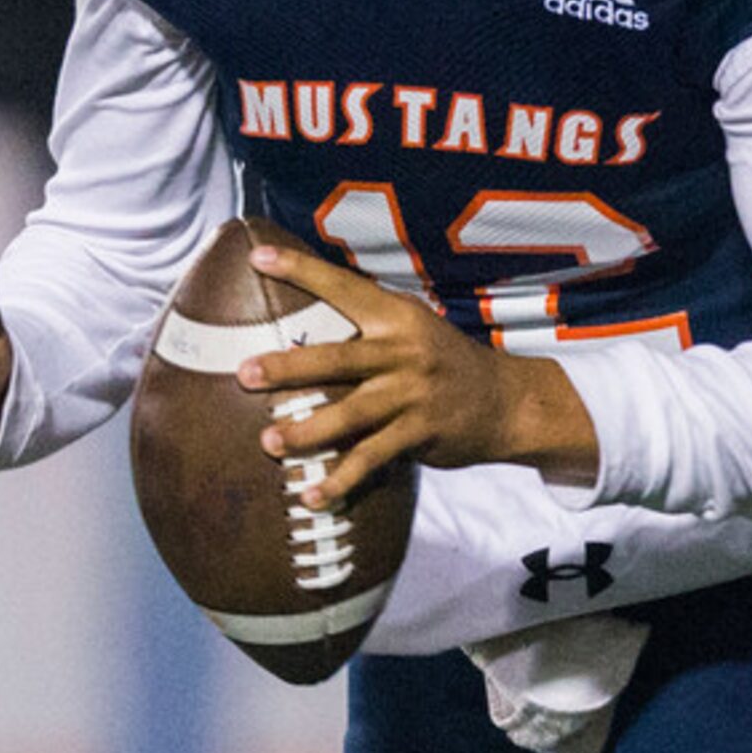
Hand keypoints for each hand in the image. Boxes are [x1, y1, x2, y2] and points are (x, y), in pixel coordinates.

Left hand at [234, 243, 597, 505]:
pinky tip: (311, 496)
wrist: (507, 401)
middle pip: (339, 357)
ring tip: (269, 443)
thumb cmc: (444, 362)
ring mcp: (414, 393)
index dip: (301, 271)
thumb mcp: (414, 329)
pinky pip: (373, 459)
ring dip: (307, 430)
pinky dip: (340, 479)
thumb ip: (369, 324)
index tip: (257, 257)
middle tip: (245, 373)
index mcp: (398, 317)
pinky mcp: (422, 433)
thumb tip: (303, 316)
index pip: (344, 287)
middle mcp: (406, 351)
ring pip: (352, 413)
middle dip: (289, 366)